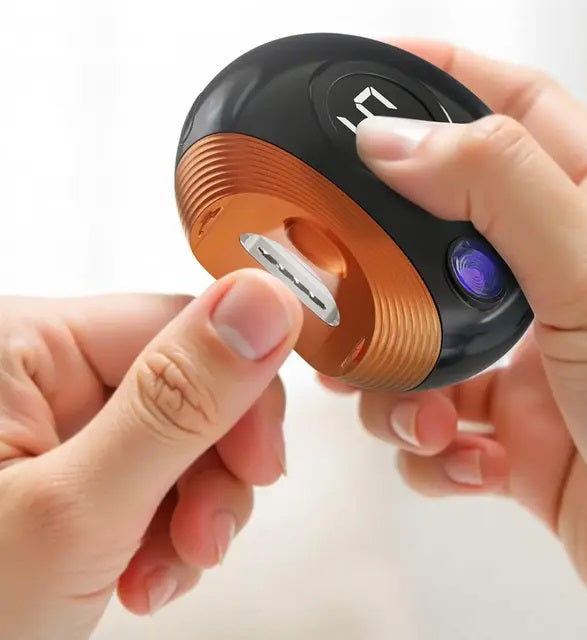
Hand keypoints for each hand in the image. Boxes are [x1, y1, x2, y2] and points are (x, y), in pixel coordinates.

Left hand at [0, 269, 301, 639]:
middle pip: (188, 384)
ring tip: (165, 573)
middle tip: (209, 536)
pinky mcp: (74, 470)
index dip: (238, 390)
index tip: (263, 463)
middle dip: (216, 467)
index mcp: (22, 344)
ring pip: (183, 436)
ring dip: (196, 509)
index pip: (178, 324)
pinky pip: (158, 475)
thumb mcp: (74, 511)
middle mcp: (40, 373)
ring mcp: (59, 426)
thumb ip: (176, 403)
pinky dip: (169, 530)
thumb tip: (267, 300)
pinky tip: (145, 575)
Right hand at [321, 40, 586, 635]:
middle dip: (387, 265)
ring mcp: (525, 360)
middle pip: (437, 236)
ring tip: (425, 416)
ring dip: (399, 385)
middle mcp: (556, 282)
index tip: (371, 77)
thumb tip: (399, 142)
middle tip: (347, 281)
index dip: (440, 81)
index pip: (511, 111)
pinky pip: (431, 424)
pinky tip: (466, 463)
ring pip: (418, 340)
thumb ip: (499, 190)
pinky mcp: (505, 430)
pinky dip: (430, 450)